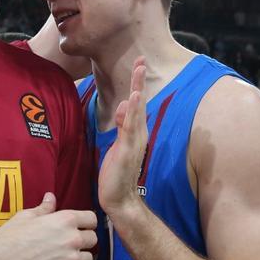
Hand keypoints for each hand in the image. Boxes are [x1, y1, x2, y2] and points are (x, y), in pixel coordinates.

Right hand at [0, 193, 97, 259]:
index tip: (78, 229)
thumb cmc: (10, 237)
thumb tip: (51, 197)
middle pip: (93, 239)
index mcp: (65, 219)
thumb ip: (44, 208)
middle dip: (83, 243)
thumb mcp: (26, 216)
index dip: (86, 224)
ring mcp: (72, 259)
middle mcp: (73, 238)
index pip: (92, 219)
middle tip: (67, 248)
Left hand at [97, 57, 147, 219]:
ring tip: (139, 71)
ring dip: (138, 90)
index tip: (139, 63)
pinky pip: (130, 128)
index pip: (138, 103)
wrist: (120, 199)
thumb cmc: (117, 173)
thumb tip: (125, 105)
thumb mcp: (118, 144)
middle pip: (140, 102)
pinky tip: (133, 99)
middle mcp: (139, 134)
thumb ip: (122, 125)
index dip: (138, 83)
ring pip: (137, 111)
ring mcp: (134, 142)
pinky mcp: (126, 151)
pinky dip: (133, 113)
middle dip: (140, 80)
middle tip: (141, 59)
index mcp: (136, 132)